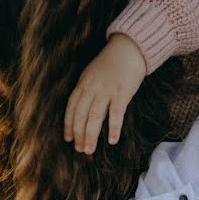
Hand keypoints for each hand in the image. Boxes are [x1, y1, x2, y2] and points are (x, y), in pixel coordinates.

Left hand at [63, 33, 146, 153]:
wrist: (130, 49)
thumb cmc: (112, 63)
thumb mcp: (92, 73)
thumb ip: (87, 90)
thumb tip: (84, 112)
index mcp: (83, 83)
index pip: (71, 107)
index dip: (68, 125)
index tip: (68, 138)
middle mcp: (92, 88)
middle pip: (81, 115)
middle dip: (79, 134)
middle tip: (80, 149)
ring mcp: (107, 90)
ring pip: (94, 117)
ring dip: (91, 136)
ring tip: (89, 150)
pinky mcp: (122, 92)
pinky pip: (116, 114)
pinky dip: (113, 128)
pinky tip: (112, 140)